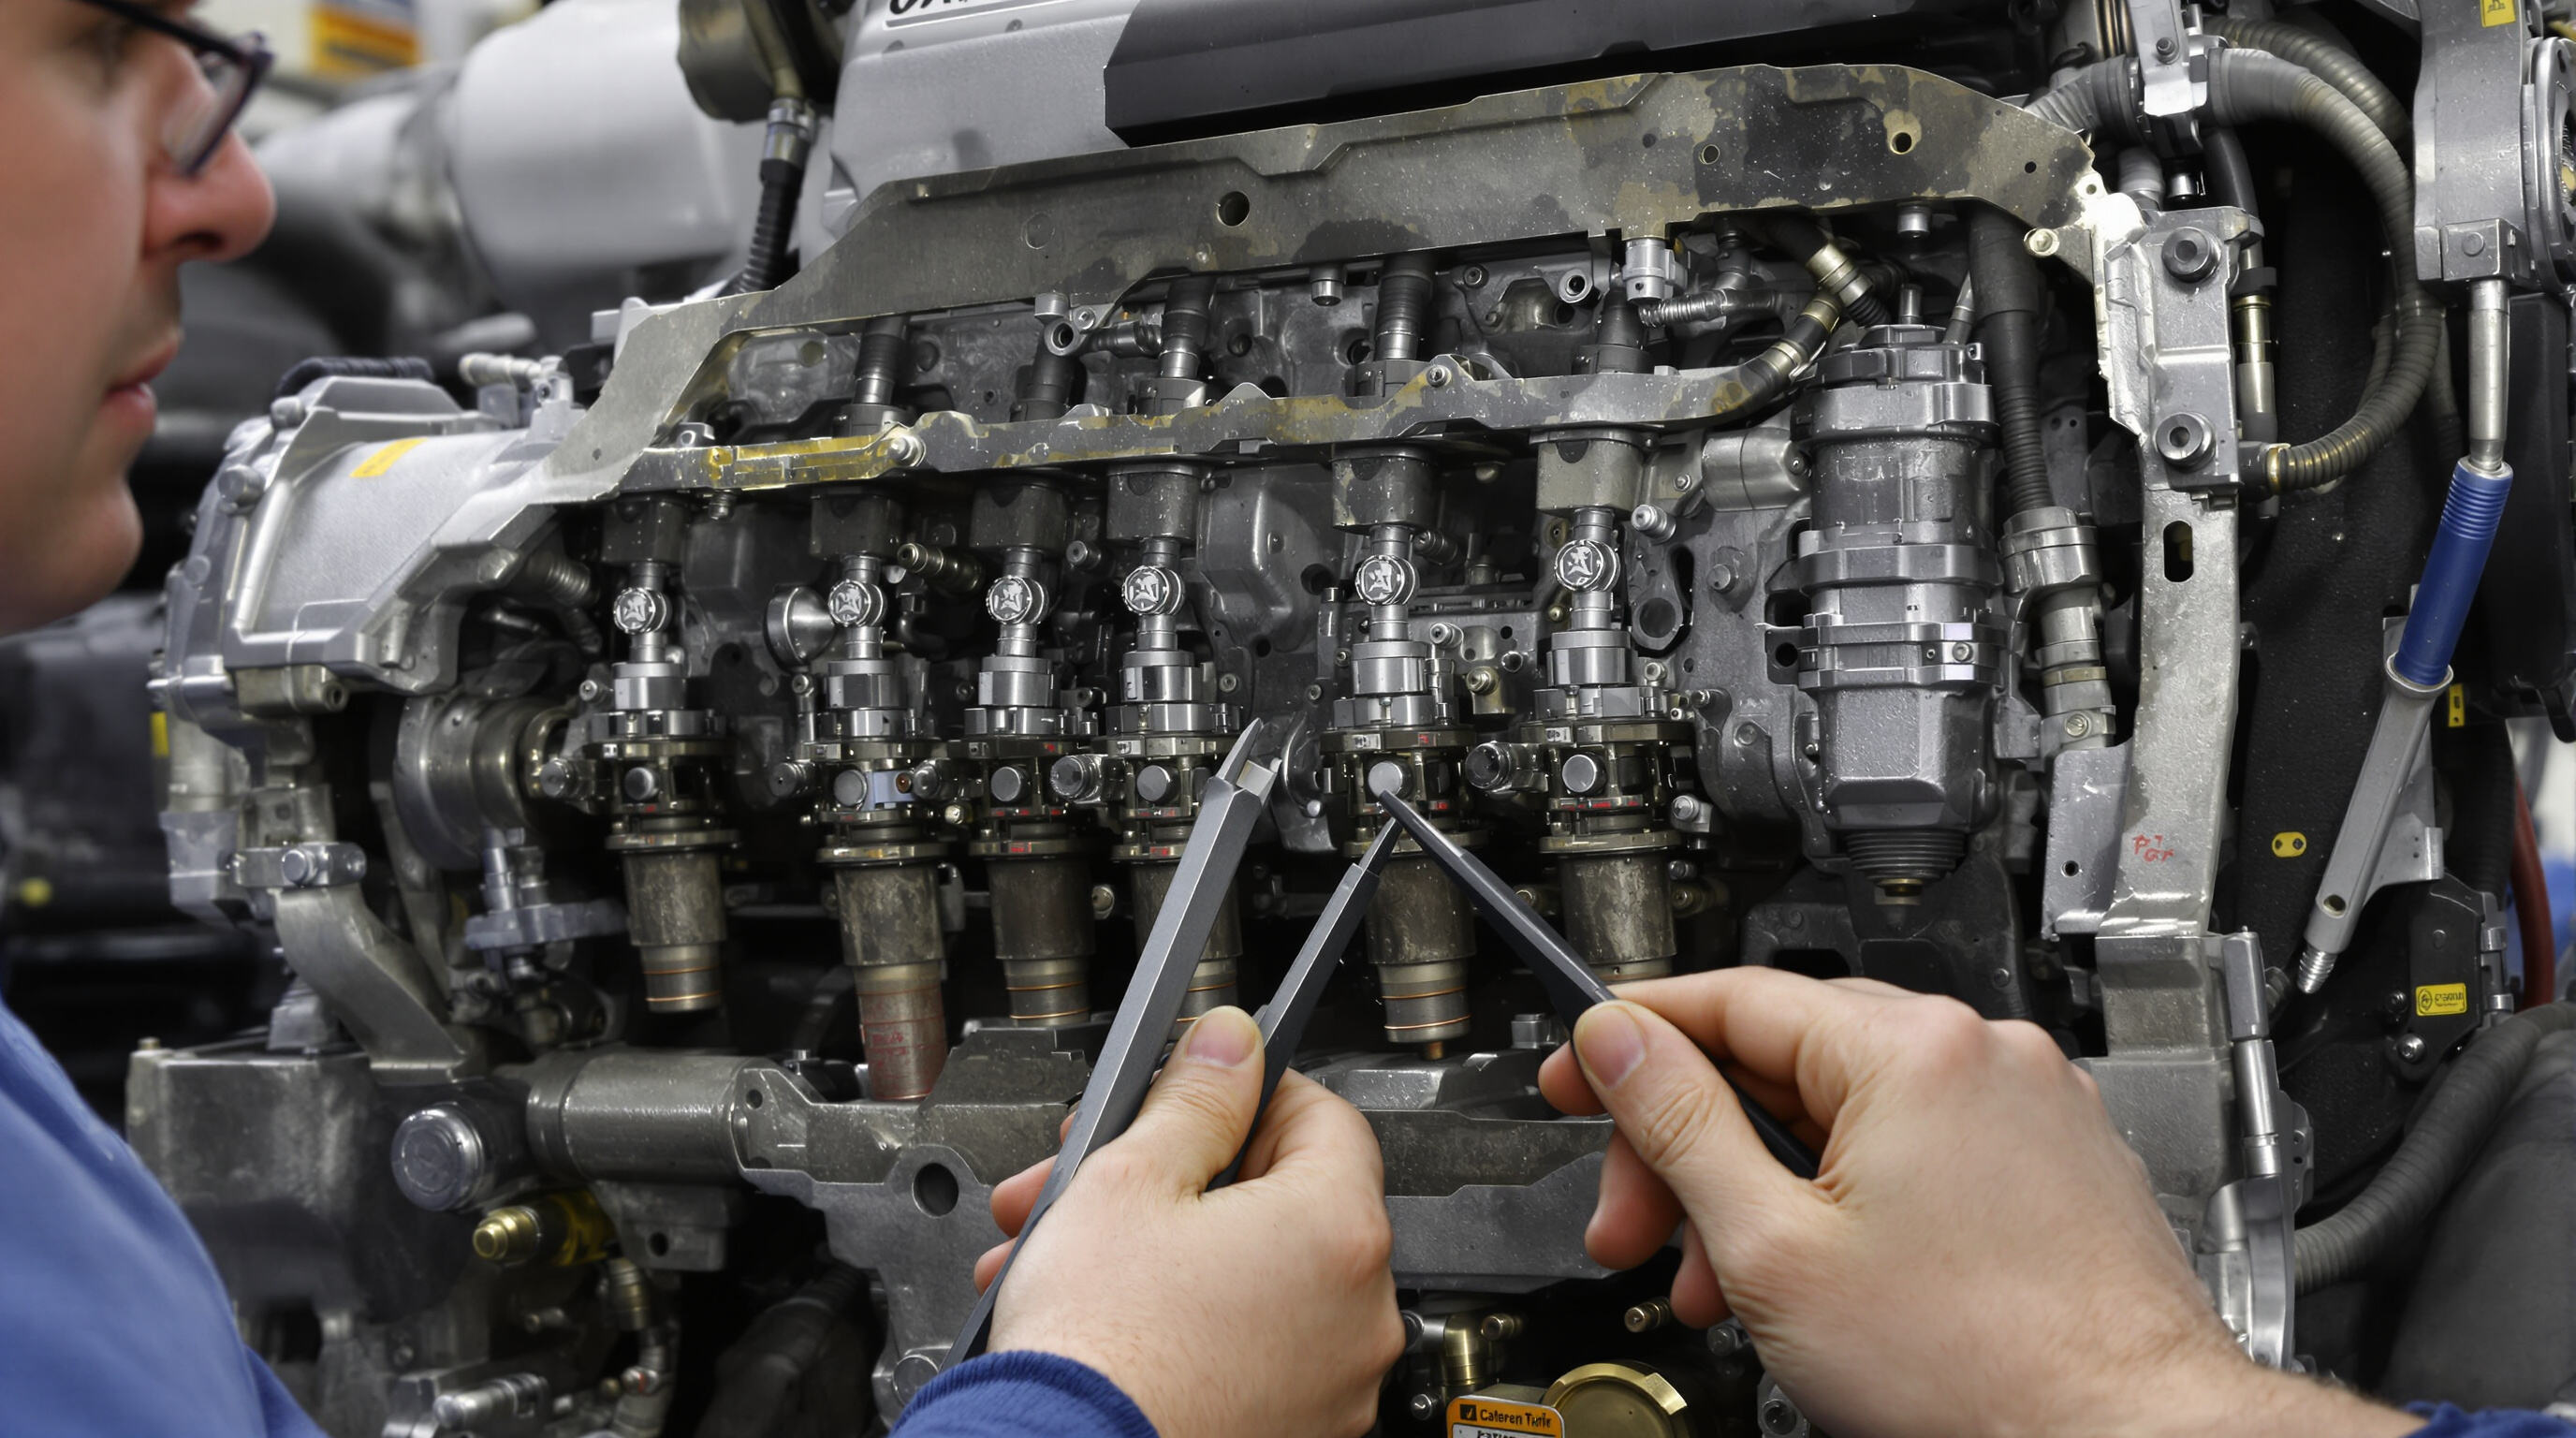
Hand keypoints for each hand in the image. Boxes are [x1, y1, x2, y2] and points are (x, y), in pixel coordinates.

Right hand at [976, 1005, 1404, 1437]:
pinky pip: (1252, 1349)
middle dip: (1178, 1177)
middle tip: (1101, 1173)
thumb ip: (1193, 1098)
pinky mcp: (1297, 1431)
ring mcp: (1334, 1385)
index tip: (1196, 1097)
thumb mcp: (1128, 1179)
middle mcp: (1358, 1314)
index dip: (1247, 1095)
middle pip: (1281, 1201)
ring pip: (1255, 1279)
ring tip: (1074, 1253)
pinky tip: (1112, 1316)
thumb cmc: (1099, 1353)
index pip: (1324, 1116)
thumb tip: (1230, 1043)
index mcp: (1337, 1232)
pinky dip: (1193, 1325)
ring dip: (1170, 1251)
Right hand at [1537, 969, 2414, 1437]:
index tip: (1579, 1071)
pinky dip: (1845, 1197)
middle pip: (1784, 1059)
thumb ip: (1679, 1126)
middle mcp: (1983, 1052)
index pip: (1731, 997)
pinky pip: (1918, 1147)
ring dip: (1762, 1187)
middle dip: (1692, 1146)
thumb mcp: (1773, 1248)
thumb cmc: (1981, 1370)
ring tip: (1721, 1282)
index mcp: (1912, 1047)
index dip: (1632, 1036)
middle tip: (1636, 1226)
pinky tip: (1814, 1274)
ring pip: (1848, 1113)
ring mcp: (2030, 1105)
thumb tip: (1620, 1041)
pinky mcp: (2056, 1161)